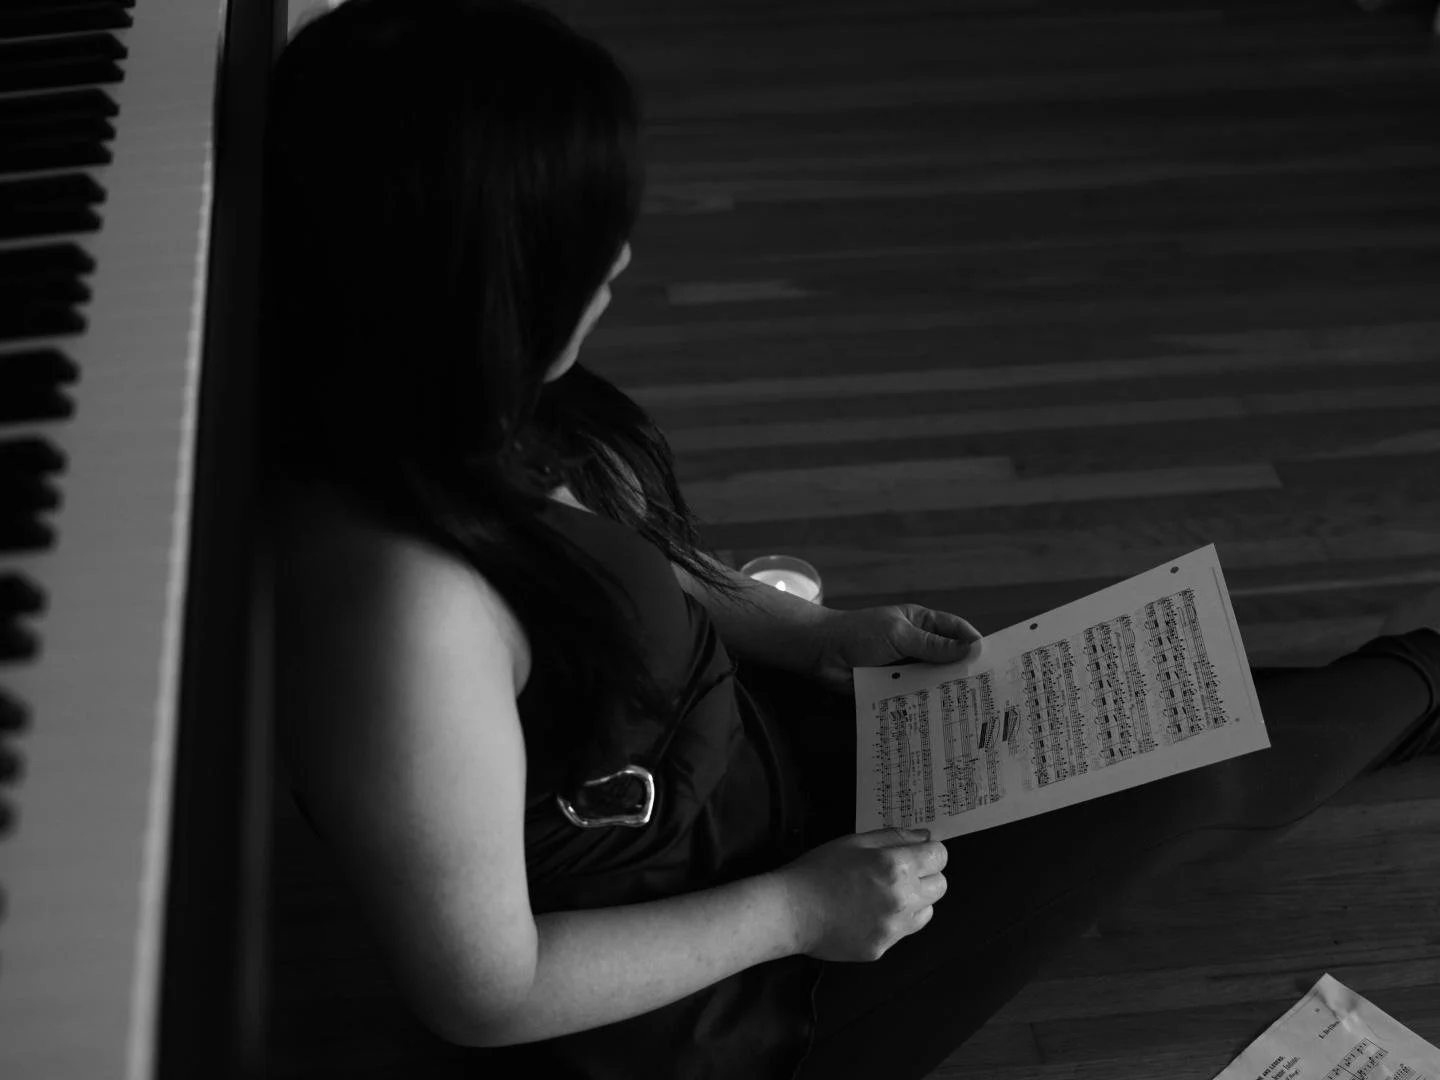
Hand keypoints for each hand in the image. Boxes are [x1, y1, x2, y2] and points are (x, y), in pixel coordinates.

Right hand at [773, 827, 947, 961]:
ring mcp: (893, 927)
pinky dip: (894, 921)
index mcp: (895, 866)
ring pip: (927, 911)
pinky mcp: (883, 947)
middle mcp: (901, 898)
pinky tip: (868, 912)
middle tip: (898, 872)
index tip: (917, 853)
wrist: (792, 910)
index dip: (929, 852)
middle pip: (940, 885)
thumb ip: (894, 837)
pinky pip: (903, 931)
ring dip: (914, 900)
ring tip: (883, 894)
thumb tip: (925, 837)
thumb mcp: (855, 841)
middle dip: (926, 875)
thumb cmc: (818, 870)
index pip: (939, 856)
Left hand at [812, 604, 983, 696]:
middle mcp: (918, 646)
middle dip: (965, 671)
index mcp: (921, 623)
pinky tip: (943, 717)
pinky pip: (916, 696)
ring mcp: (907, 668)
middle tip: (989, 690)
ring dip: (948, 691)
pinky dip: (928, 704)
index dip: (974, 642)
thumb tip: (969, 651)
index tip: (995, 659)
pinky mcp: (895, 688)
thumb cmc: (858, 634)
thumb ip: (931, 645)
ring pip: (934, 680)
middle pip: (949, 658)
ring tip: (973, 708)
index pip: (956, 630)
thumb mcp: (898, 634)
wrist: (821, 654)